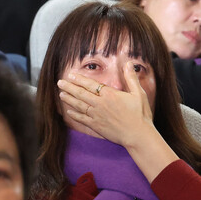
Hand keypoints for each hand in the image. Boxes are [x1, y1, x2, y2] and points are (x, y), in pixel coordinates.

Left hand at [58, 62, 177, 182]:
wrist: (138, 136)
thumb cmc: (140, 114)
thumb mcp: (138, 93)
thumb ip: (131, 78)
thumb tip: (128, 63)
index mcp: (110, 95)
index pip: (91, 84)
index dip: (79, 79)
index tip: (71, 75)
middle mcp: (100, 104)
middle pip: (81, 94)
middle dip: (69, 87)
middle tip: (60, 82)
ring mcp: (97, 116)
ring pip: (79, 106)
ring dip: (69, 99)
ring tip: (61, 94)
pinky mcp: (97, 126)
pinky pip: (82, 119)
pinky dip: (74, 115)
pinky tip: (68, 112)